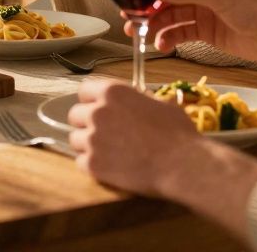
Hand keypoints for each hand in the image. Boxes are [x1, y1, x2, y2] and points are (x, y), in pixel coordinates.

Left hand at [68, 77, 256, 239]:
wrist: (182, 165)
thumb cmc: (177, 133)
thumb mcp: (159, 103)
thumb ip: (137, 99)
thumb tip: (133, 101)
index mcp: (112, 92)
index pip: (84, 89)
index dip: (92, 100)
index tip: (97, 107)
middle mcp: (96, 112)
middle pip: (75, 115)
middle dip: (87, 123)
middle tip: (104, 133)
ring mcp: (92, 139)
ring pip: (75, 140)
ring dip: (88, 145)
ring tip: (109, 152)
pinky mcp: (92, 165)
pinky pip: (80, 162)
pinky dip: (92, 165)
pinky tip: (110, 166)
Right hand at [129, 0, 256, 64]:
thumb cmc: (256, 7)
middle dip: (147, 8)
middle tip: (129, 19)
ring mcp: (202, 10)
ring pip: (171, 16)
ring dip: (155, 25)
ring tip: (141, 36)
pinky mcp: (206, 30)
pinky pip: (181, 32)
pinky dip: (170, 39)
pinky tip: (162, 46)